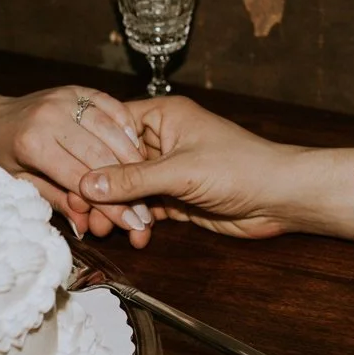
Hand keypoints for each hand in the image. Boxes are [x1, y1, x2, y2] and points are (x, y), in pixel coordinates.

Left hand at [0, 86, 153, 245]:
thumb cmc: (4, 156)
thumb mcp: (24, 184)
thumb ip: (57, 201)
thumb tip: (86, 226)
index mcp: (33, 143)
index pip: (81, 180)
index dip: (110, 205)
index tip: (133, 223)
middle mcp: (51, 116)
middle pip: (101, 155)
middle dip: (128, 186)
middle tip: (147, 210)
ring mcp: (66, 98)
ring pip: (111, 130)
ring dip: (133, 159)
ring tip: (148, 183)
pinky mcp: (77, 88)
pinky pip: (111, 105)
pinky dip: (127, 126)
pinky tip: (137, 147)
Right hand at [77, 96, 353, 239]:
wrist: (281, 198)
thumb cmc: (242, 167)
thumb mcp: (180, 172)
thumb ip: (132, 179)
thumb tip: (89, 182)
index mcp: (162, 116)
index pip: (112, 129)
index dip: (90, 153)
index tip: (72, 178)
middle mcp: (163, 140)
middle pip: (116, 163)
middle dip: (100, 190)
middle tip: (85, 213)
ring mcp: (169, 170)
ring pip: (129, 190)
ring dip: (117, 211)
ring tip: (105, 230)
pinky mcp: (178, 197)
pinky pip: (146, 209)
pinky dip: (138, 223)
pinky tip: (138, 237)